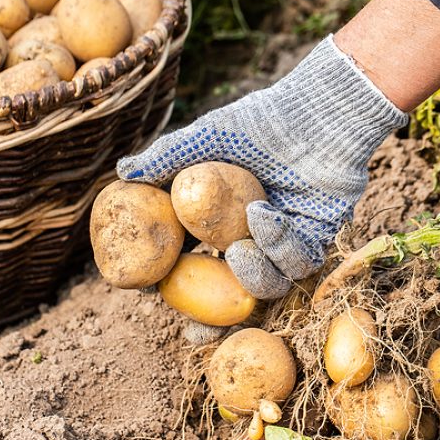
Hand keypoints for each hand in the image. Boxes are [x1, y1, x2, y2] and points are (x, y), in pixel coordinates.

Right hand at [118, 36, 406, 298]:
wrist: (314, 111)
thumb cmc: (260, 121)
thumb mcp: (207, 138)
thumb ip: (168, 157)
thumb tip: (123, 172)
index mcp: (219, 219)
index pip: (189, 260)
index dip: (169, 282)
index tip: (149, 291)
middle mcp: (250, 236)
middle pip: (228, 289)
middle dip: (213, 318)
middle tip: (195, 329)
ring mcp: (283, 240)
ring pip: (266, 282)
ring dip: (251, 274)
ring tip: (237, 249)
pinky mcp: (316, 237)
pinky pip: (298, 262)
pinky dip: (278, 245)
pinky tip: (264, 214)